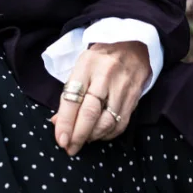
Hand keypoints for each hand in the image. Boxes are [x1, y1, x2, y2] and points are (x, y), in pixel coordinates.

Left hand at [51, 41, 150, 155]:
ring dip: (93, 136)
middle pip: (90, 113)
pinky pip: (121, 123)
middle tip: (70, 148)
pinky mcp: (135, 96)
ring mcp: (122, 86)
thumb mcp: (81, 67)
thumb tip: (57, 123)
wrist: (134, 44)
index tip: (61, 139)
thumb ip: (70, 94)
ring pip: (107, 121)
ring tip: (84, 139)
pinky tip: (100, 135)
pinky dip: (109, 134)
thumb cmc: (101, 58)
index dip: (65, 123)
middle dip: (78, 135)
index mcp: (87, 65)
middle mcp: (105, 75)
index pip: (72, 99)